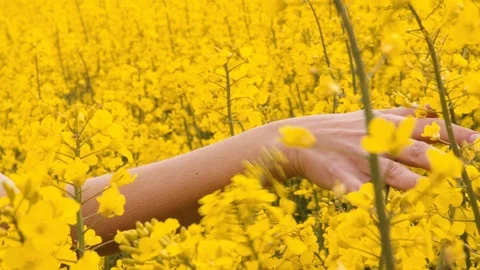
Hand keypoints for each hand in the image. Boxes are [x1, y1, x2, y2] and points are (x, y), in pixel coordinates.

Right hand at [274, 107, 478, 191]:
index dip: (454, 135)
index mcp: (386, 124)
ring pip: (388, 172)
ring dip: (407, 181)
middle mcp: (376, 140)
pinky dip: (368, 200)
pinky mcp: (341, 177)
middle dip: (438, 160)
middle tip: (458, 168)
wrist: (298, 140)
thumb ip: (399, 114)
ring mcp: (359, 159)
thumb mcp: (369, 114)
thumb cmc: (339, 128)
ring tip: (422, 188)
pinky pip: (358, 191)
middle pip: (413, 151)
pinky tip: (377, 209)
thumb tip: (430, 110)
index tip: (478, 142)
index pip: (427, 128)